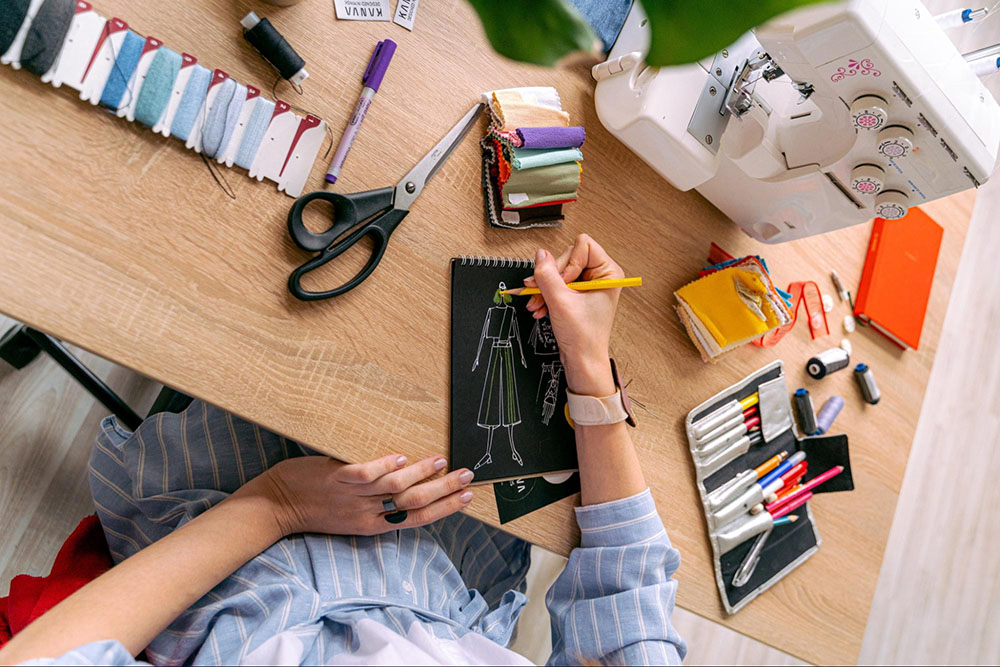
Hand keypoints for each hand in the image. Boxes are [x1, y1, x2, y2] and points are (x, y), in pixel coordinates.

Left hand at [242, 454, 474, 536]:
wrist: (273, 507)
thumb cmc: (310, 509)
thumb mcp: (347, 517)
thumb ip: (373, 505)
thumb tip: (402, 483)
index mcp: (372, 524)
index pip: (417, 519)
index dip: (445, 508)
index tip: (467, 497)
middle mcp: (367, 513)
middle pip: (415, 504)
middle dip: (445, 491)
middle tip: (468, 478)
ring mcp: (352, 495)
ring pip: (396, 487)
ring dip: (423, 474)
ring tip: (442, 462)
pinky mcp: (337, 478)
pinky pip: (367, 473)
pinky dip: (386, 465)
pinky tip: (402, 456)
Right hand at [525, 234, 622, 395]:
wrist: (582, 361)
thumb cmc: (584, 337)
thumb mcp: (561, 302)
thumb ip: (547, 275)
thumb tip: (540, 255)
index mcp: (609, 272)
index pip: (583, 245)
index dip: (567, 263)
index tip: (564, 284)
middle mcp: (600, 275)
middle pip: (567, 257)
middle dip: (551, 277)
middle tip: (539, 292)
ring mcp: (588, 284)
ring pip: (558, 271)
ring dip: (543, 287)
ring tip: (537, 304)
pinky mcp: (577, 293)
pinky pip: (556, 283)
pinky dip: (545, 294)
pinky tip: (540, 307)